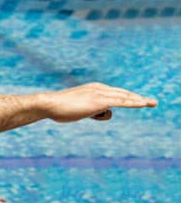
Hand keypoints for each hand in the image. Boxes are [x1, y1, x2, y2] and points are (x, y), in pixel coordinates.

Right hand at [42, 83, 156, 122]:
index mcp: (93, 88)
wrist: (49, 104)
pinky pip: (122, 102)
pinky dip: (134, 102)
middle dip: (138, 98)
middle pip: (123, 93)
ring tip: (153, 103)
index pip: (115, 93)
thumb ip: (92, 111)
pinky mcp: (100, 101)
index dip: (127, 96)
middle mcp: (99, 88)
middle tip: (152, 102)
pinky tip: (143, 104)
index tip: (137, 100)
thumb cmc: (59, 108)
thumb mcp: (78, 110)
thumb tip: (104, 114)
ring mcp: (100, 94)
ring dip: (140, 100)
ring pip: (125, 97)